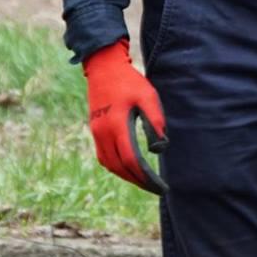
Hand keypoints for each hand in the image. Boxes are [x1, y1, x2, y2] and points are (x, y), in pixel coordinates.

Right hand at [84, 38, 167, 194]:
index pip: (131, 160)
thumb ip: (155, 121)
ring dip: (126, 176)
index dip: (146, 177)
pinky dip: (116, 167)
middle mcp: (103, 133)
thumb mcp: (148, 97)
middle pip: (120, 167)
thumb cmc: (130, 81)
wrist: (104, 68)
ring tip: (143, 182)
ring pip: (110, 165)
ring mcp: (96, 133)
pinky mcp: (95, 130)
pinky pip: (103, 157)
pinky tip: (127, 168)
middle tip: (155, 188)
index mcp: (117, 125)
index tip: (160, 185)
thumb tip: (159, 148)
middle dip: (138, 181)